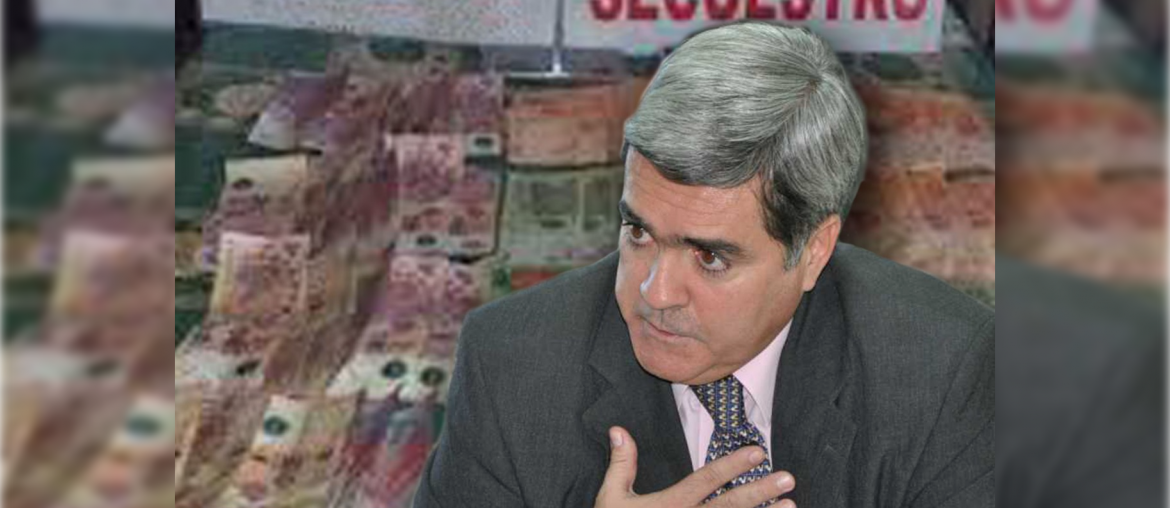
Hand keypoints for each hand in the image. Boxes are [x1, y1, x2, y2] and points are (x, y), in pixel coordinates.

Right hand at [595, 426, 795, 507]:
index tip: (757, 452)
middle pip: (729, 506)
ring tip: (791, 506)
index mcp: (669, 506)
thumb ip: (621, 464)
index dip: (731, 465)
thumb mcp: (611, 499)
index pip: (705, 480)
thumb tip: (619, 429)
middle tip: (788, 478)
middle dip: (759, 491)